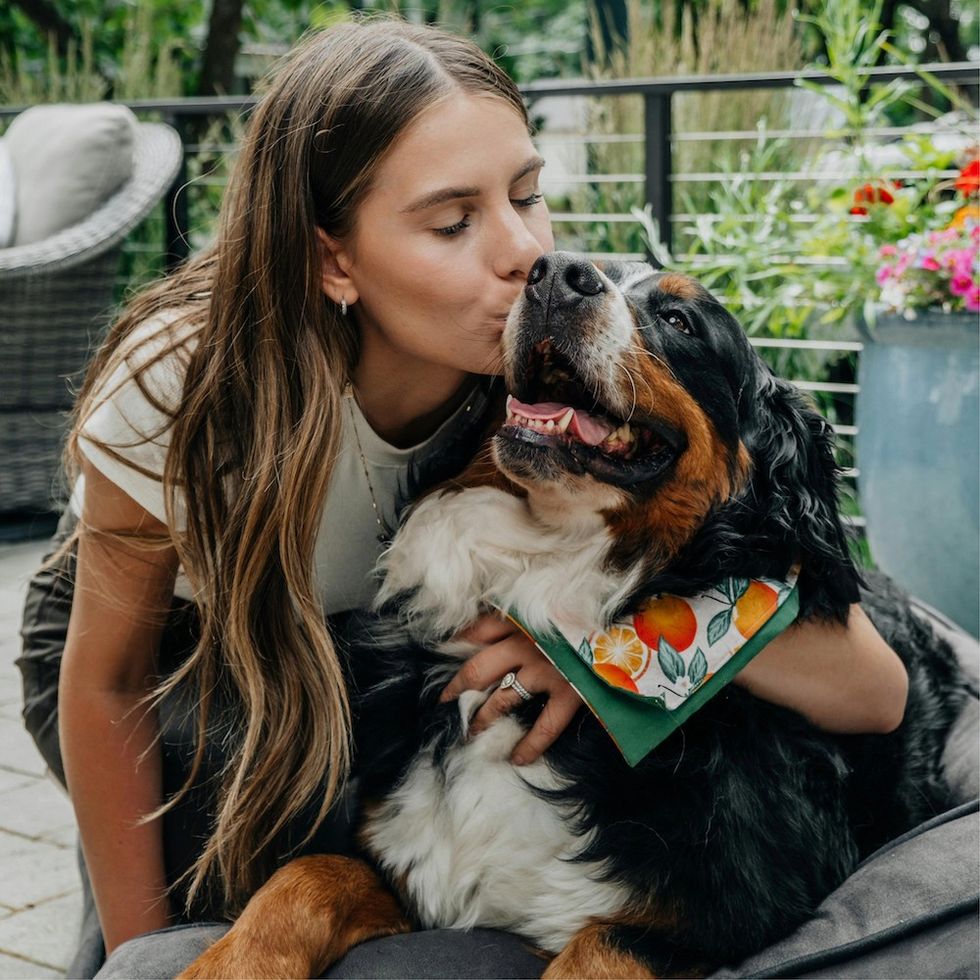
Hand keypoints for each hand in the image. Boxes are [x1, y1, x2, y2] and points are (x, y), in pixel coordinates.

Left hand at [439, 613, 582, 764]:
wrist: (628, 619)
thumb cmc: (588, 608)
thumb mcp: (552, 600)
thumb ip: (525, 611)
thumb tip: (488, 623)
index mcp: (522, 617)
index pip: (477, 630)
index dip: (457, 643)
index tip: (444, 652)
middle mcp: (527, 643)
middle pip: (479, 669)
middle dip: (458, 687)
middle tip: (445, 700)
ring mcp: (547, 670)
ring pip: (504, 698)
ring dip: (484, 717)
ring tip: (472, 731)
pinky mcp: (571, 692)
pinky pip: (545, 726)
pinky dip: (530, 745)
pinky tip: (517, 759)